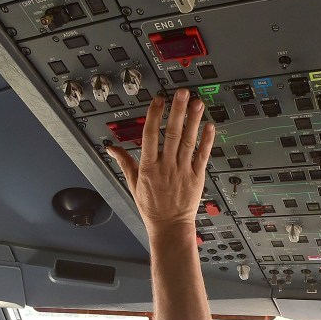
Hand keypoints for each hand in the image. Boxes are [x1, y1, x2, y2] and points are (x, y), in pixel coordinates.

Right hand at [106, 90, 214, 233]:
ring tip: (197, 103)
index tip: (158, 100)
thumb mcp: (132, 184)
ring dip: (194, 121)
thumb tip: (110, 148)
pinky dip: (207, 141)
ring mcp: (183, 171)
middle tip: (181, 93)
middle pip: (172, 134)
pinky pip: (202, 156)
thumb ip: (123, 162)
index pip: (150, 136)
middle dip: (177, 111)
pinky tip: (210, 126)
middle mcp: (166, 166)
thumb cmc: (151, 207)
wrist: (170, 226)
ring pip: (189, 141)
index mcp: (148, 167)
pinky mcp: (197, 177)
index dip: (155, 116)